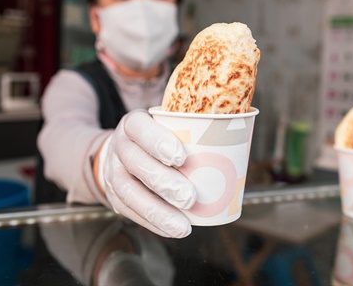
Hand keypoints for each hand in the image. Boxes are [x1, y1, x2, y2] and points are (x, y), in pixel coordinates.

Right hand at [96, 110, 195, 237]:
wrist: (119, 153)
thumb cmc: (157, 138)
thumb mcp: (167, 124)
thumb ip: (193, 127)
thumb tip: (240, 130)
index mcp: (134, 123)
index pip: (140, 128)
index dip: (158, 141)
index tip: (181, 158)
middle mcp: (120, 146)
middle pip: (135, 162)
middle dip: (163, 182)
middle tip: (190, 197)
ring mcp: (113, 172)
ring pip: (129, 192)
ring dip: (157, 211)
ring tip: (182, 225)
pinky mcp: (114, 196)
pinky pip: (130, 211)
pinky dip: (152, 223)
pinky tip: (172, 229)